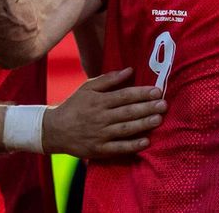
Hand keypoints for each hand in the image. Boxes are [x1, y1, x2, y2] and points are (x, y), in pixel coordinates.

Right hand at [43, 68, 164, 157]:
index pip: (124, 95)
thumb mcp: (87, 88)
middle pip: (127, 112)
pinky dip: (132, 145)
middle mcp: (100, 117)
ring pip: (125, 129)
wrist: (55, 129)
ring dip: (143, 124)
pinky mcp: (99, 149)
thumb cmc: (74, 105)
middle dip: (147, 108)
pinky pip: (118, 148)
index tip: (157, 91)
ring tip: (158, 119)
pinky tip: (146, 141)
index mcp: (98, 101)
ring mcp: (100, 134)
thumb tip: (129, 70)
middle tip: (164, 104)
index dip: (141, 93)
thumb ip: (109, 79)